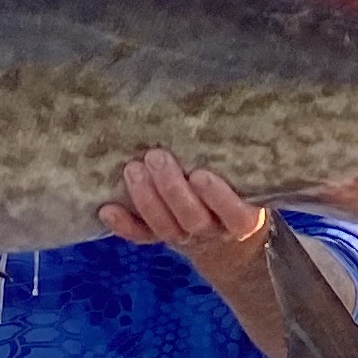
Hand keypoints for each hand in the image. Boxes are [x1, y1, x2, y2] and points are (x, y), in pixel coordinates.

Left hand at [98, 149, 269, 279]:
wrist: (225, 236)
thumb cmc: (238, 191)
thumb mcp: (250, 181)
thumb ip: (241, 162)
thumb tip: (229, 118)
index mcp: (242, 219)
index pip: (235, 216)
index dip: (218, 198)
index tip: (201, 174)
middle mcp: (213, 231)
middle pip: (192, 218)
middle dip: (171, 189)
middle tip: (157, 156)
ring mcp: (185, 238)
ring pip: (164, 226)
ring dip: (146, 198)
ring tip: (133, 169)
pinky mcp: (161, 239)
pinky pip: (141, 237)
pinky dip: (124, 225)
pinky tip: (108, 209)